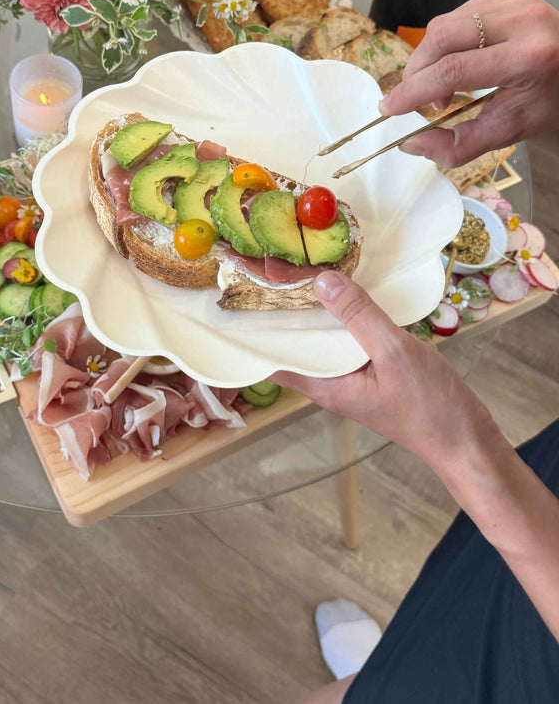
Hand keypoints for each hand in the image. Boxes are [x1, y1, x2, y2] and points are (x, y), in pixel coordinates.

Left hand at [272, 271, 496, 471]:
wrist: (468, 442)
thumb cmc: (430, 406)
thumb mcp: (393, 353)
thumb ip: (358, 316)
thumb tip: (322, 281)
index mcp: (325, 386)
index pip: (274, 361)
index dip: (255, 334)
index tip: (244, 299)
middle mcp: (332, 384)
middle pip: (298, 346)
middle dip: (287, 314)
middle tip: (277, 270)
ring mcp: (354, 380)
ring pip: (327, 342)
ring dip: (321, 314)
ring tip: (309, 274)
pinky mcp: (375, 373)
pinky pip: (352, 343)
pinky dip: (349, 321)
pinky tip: (355, 297)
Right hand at [378, 0, 558, 166]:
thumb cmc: (550, 99)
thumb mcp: (511, 129)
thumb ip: (459, 145)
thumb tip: (411, 145)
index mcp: (527, 58)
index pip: (452, 70)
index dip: (413, 91)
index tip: (389, 107)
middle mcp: (522, 20)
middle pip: (440, 38)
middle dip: (417, 72)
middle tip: (418, 99)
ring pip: (443, 24)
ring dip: (431, 57)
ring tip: (445, 84)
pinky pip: (458, 14)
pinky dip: (448, 41)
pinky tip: (462, 58)